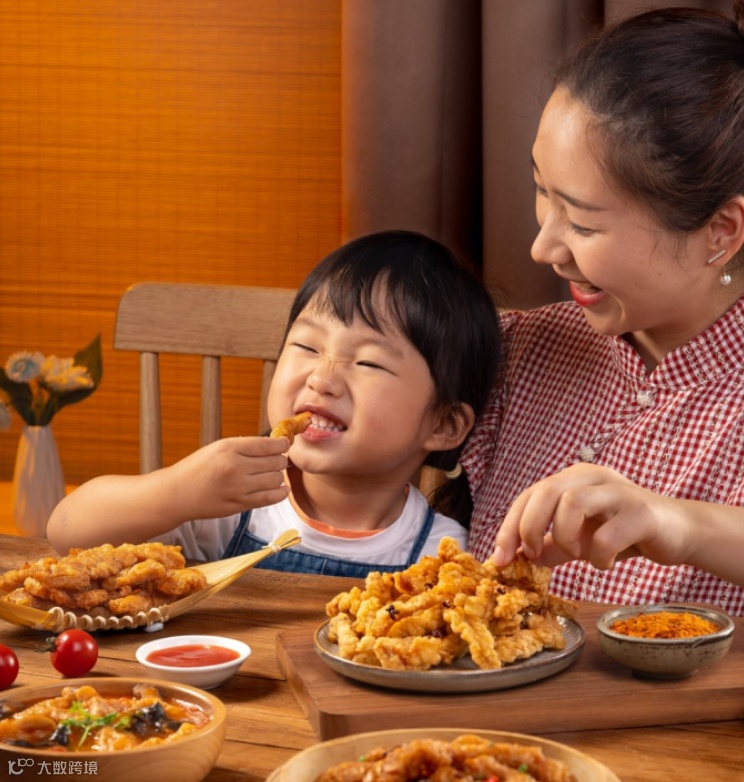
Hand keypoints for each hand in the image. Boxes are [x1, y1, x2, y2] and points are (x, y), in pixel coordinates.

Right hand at [165, 436, 289, 521]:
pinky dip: (280, 493)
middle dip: (280, 460)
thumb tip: (275, 445)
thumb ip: (245, 446)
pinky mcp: (239, 504)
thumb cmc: (198, 467)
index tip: (284, 444)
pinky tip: (282, 489)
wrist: (177, 494)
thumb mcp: (218, 448)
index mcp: (229, 448)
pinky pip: (269, 498)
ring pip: (275, 479)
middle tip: (278, 459)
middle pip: (275, 462)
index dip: (282, 444)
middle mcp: (235, 467)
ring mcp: (237, 487)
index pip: (268, 444)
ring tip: (274, 474)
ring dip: (279, 476)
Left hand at [492, 463, 690, 569]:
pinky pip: (606, 535)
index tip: (500, 559)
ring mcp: (617, 491)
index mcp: (572, 478)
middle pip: (545, 491)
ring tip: (577, 555)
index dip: (509, 527)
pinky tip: (605, 562)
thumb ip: (550, 547)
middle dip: (529, 528)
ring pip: (571, 504)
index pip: (528, 495)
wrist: (678, 532)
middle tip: (532, 557)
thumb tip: (516, 561)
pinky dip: (598, 556)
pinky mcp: (640, 512)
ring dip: (565, 538)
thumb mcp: (579, 539)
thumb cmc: (623, 532)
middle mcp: (591, 477)